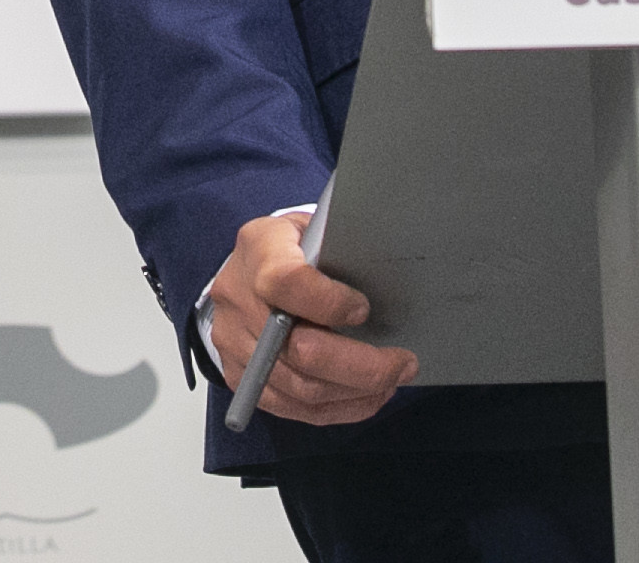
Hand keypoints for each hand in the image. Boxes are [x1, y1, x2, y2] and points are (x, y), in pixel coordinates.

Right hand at [209, 210, 416, 426]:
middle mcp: (239, 298)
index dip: (329, 302)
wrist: (243, 271)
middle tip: (403, 363)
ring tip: (392, 379)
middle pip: (299, 350)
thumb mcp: (314, 230)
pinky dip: (339, 407)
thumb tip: (390, 282)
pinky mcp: (240, 377)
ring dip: (357, 391)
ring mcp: (235, 343)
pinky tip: (367, 395)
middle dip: (363, 365)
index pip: (287, 281)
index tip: (364, 310)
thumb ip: (343, 251)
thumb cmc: (292, 249)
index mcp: (259, 249)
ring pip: (302, 388)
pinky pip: (295, 408)